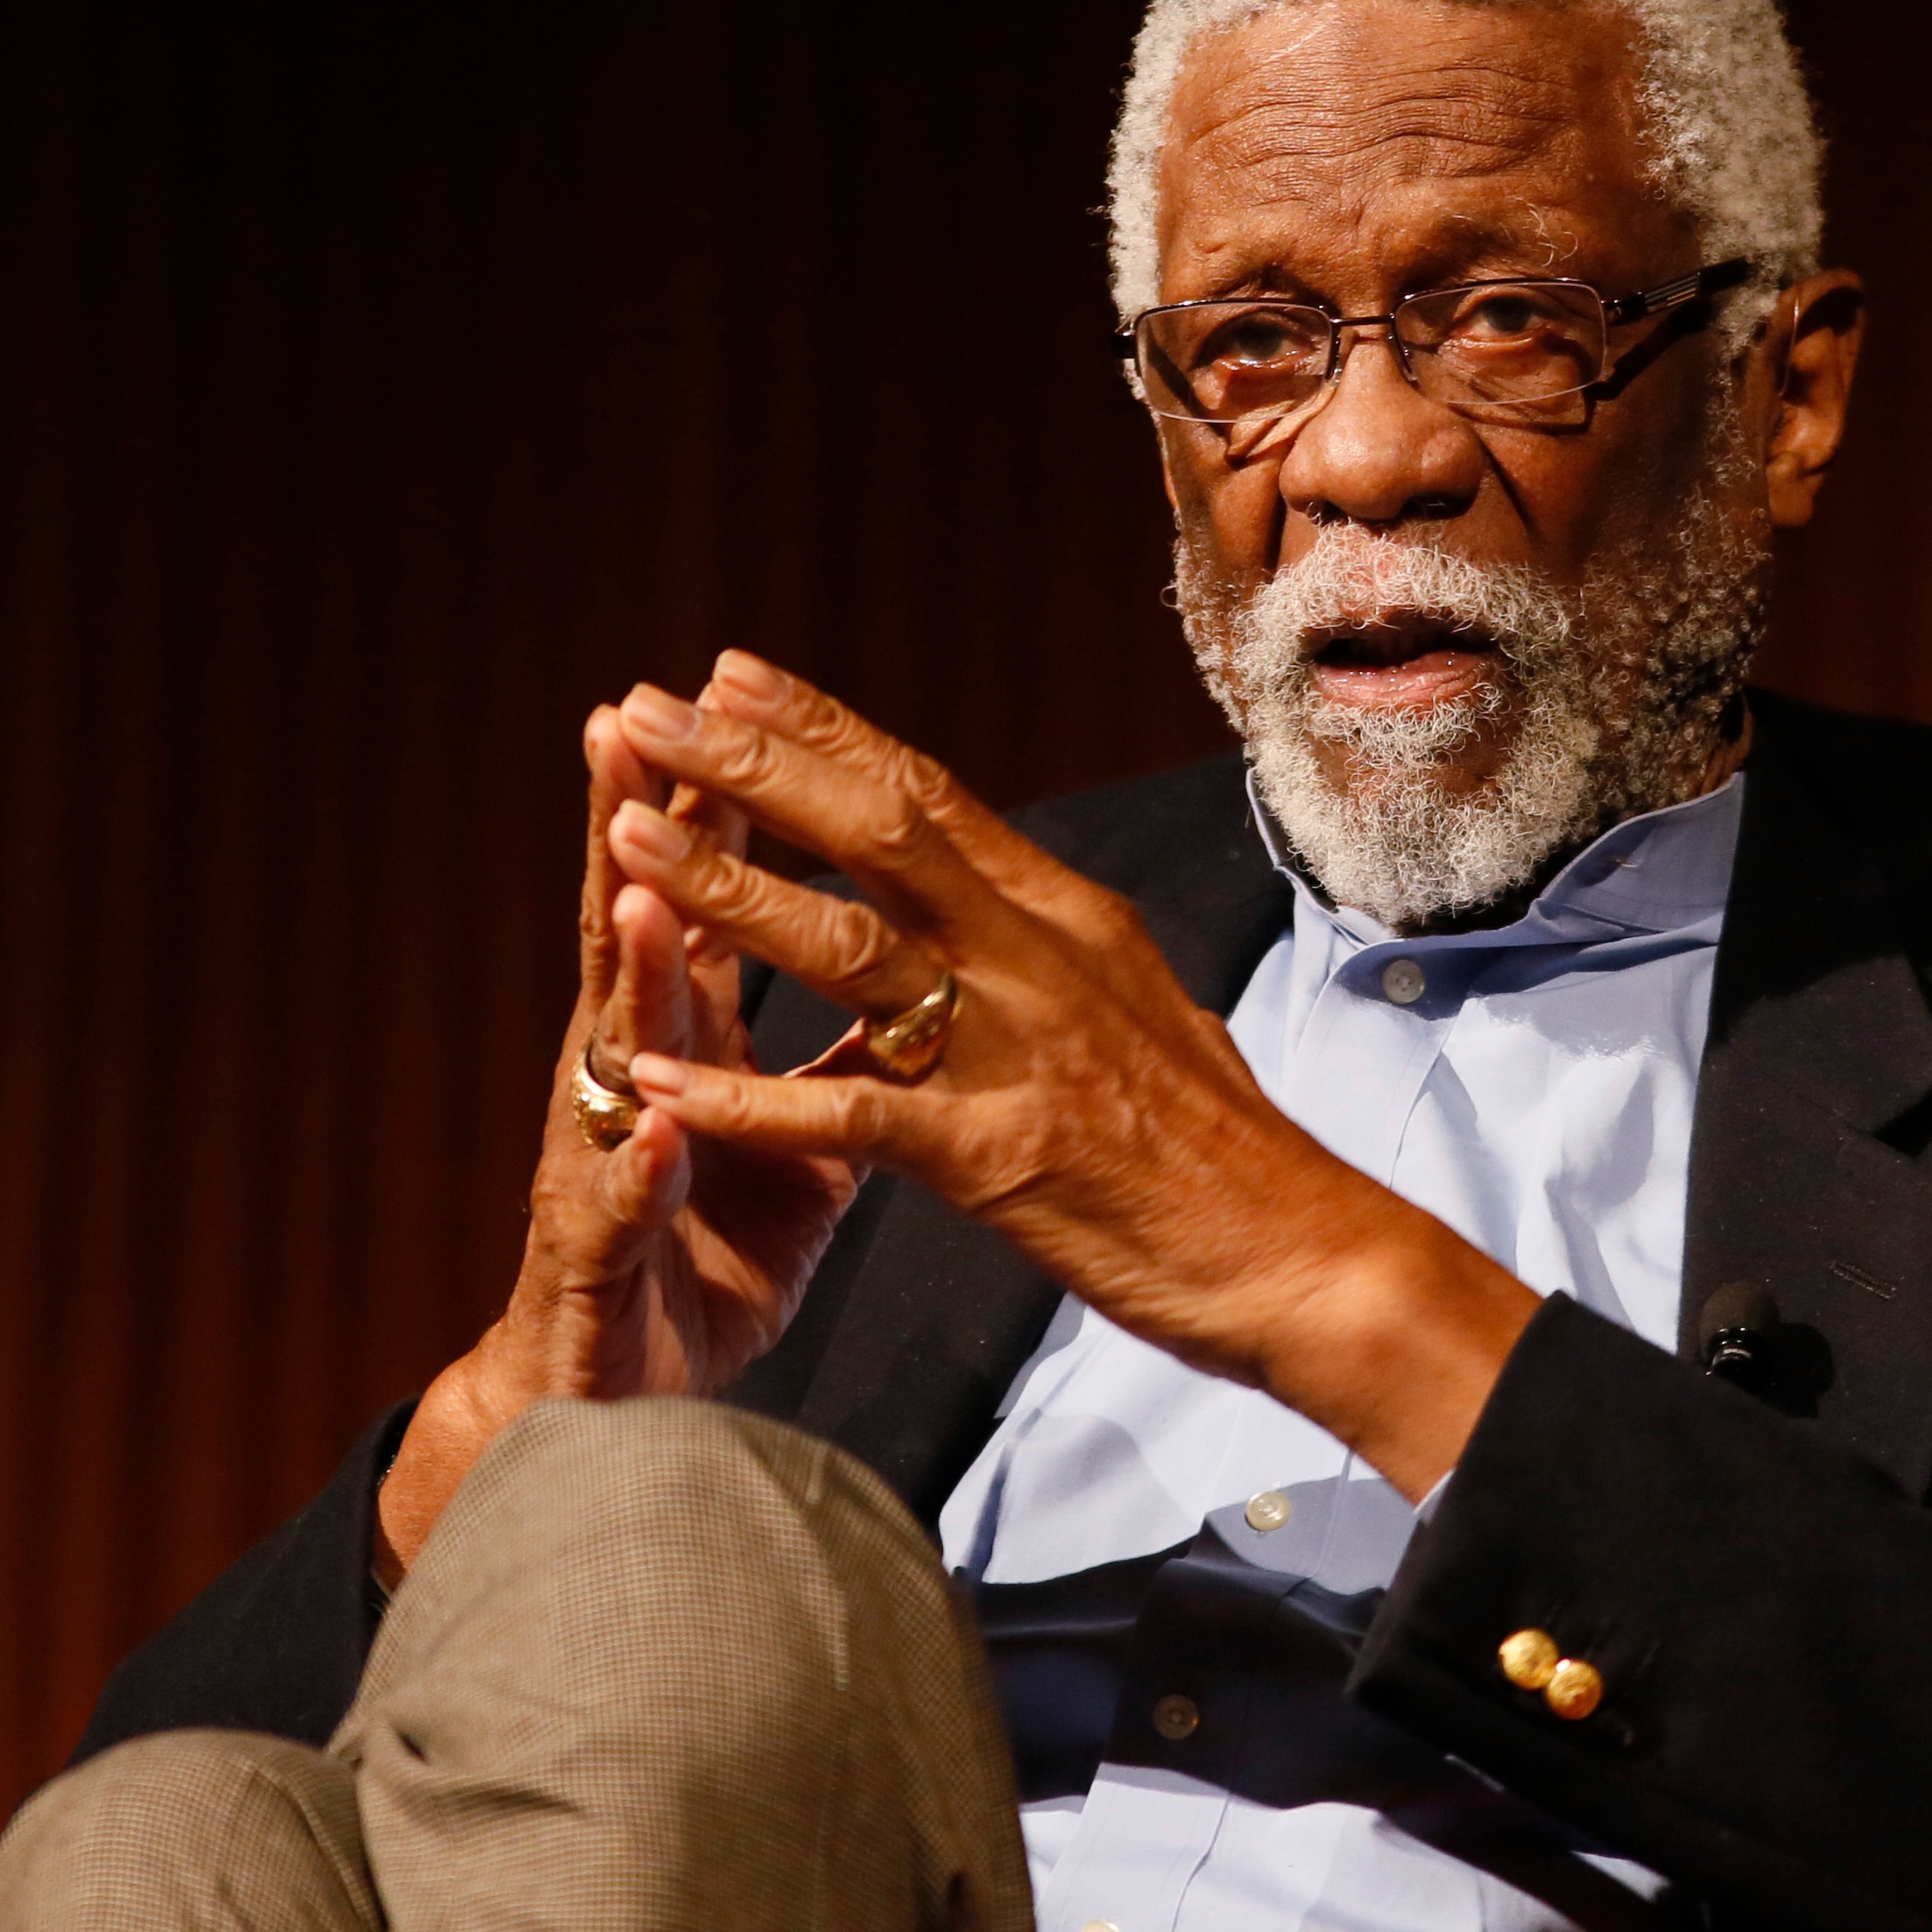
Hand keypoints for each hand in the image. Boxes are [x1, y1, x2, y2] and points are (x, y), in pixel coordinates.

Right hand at [373, 697, 860, 1579]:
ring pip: (612, 1058)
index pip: (702, 894)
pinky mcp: (599, 1269)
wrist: (621, 1407)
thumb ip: (829, 1048)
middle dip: (633, 832)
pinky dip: (635, 1170)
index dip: (716, 801)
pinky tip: (651, 1128)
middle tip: (629, 723)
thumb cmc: (702, 1259)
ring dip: (629, 976)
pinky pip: (618, 1215)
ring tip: (640, 892)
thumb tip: (893, 962)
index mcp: (688, 1042)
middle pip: (631, 936)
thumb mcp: (790, 1140)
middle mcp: (629, 1082)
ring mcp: (602, 1168)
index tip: (727, 688)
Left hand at [606, 651, 1539, 1494]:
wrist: (1305, 1254)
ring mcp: (1020, 1052)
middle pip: (878, 831)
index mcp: (1066, 919)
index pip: (929, 794)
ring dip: (730, 888)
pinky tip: (660, 1077)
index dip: (821, 729)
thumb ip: (1055, 953)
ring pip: (852, 945)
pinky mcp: (1003, 1158)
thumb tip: (1006, 899)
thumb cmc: (1223, 1150)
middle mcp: (1039, 958)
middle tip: (648, 707)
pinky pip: (851, 1115)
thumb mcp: (1140, 1009)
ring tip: (626, 836)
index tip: (730, 677)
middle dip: (752, 765)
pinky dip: (747, 1096)